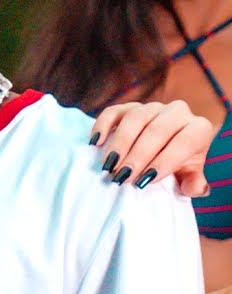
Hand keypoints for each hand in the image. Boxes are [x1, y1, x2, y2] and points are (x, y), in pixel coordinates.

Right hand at [90, 100, 214, 195]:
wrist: (166, 145)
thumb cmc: (178, 163)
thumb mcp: (189, 175)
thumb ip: (194, 183)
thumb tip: (193, 188)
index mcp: (198, 128)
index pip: (184, 142)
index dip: (165, 161)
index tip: (146, 180)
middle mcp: (177, 112)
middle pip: (157, 130)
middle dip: (138, 156)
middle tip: (122, 176)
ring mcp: (152, 107)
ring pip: (135, 118)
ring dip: (120, 143)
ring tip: (109, 165)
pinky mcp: (129, 106)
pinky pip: (114, 111)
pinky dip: (102, 125)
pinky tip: (95, 143)